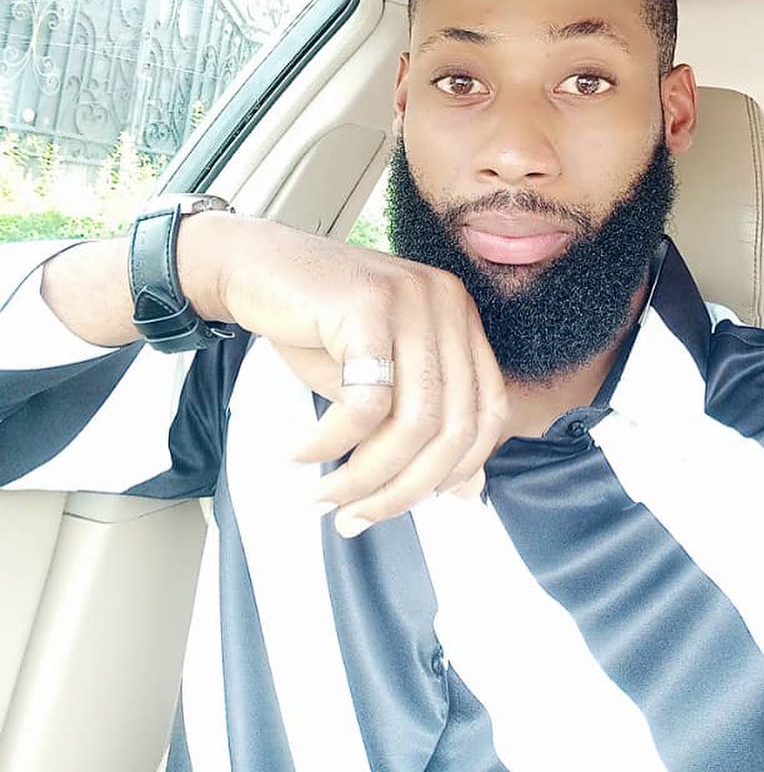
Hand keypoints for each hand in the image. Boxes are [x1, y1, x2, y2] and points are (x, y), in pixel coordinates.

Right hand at [211, 218, 507, 534]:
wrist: (253, 265)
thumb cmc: (316, 326)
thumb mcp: (379, 380)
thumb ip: (419, 426)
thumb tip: (466, 492)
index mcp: (461, 318)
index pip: (490, 410)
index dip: (461, 469)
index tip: (417, 505)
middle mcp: (447, 304)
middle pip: (453, 425)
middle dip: (405, 489)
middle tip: (356, 518)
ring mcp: (411, 300)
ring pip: (412, 422)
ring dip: (366, 477)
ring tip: (326, 498)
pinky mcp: (368, 306)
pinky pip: (365, 404)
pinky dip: (332, 443)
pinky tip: (302, 453)